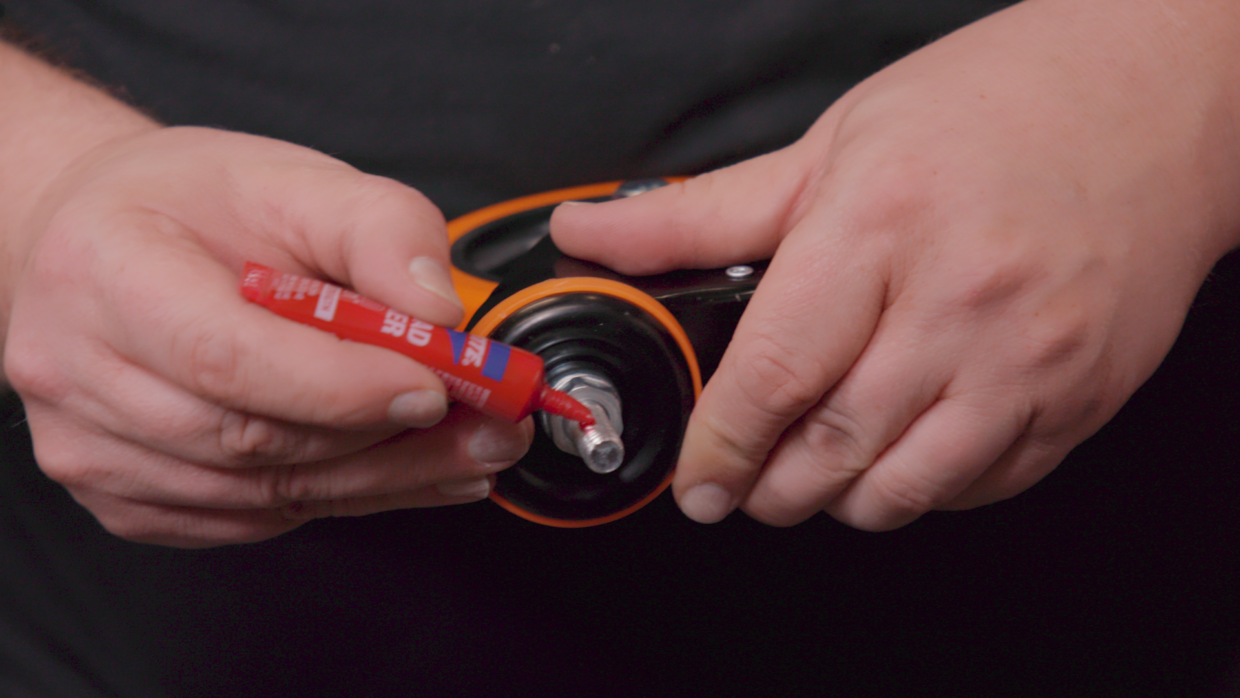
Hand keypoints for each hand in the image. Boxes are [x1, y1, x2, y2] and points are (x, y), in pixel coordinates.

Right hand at [3, 126, 530, 546]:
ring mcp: (94, 447)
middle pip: (249, 439)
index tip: (434, 385)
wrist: (106, 244)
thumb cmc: (194, 207)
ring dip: (383, 480)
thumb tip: (439, 313)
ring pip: (261, 493)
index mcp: (108, 271)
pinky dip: (341, 499)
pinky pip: (252, 517)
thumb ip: (379, 230)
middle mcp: (79, 370)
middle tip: (490, 427)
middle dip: (387, 443)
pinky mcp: (126, 498)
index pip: (225, 356)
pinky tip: (406, 472)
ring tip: (470, 452)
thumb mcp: (295, 179)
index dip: (340, 385)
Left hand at [552, 0, 1239, 529]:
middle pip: (833, 448)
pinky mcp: (1080, 396)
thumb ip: (701, 212)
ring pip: (906, 489)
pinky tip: (901, 454)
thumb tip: (593, 237)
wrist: (1153, 105)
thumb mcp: (832, 143)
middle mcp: (959, 300)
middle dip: (768, 490)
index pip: (775, 374)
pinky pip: (982, 486)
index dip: (720, 446)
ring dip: (841, 503)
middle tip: (744, 485)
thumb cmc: (990, 111)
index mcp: (879, 226)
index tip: (697, 481)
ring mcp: (1030, 357)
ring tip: (816, 476)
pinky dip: (924, 491)